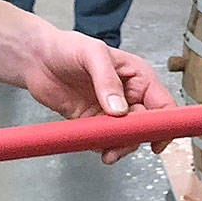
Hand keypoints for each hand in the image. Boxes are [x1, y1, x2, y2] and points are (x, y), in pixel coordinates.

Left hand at [24, 27, 173, 162]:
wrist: (36, 59)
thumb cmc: (66, 47)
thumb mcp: (92, 54)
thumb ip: (107, 81)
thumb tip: (119, 110)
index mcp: (137, 76)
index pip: (162, 103)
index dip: (165, 123)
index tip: (157, 139)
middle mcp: (128, 94)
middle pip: (145, 125)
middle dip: (136, 138)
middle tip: (120, 145)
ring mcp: (110, 110)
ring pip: (126, 136)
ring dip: (120, 147)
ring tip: (107, 153)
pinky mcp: (92, 121)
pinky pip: (105, 140)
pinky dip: (103, 146)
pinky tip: (95, 145)